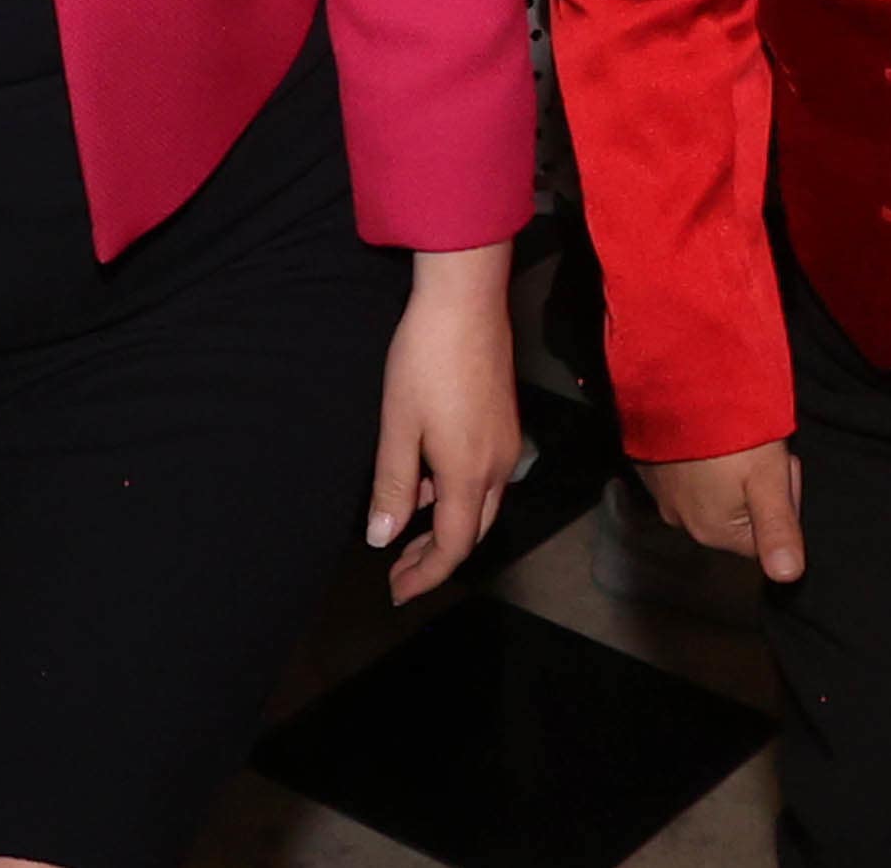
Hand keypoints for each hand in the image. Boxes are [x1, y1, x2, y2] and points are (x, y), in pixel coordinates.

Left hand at [369, 244, 519, 603]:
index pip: (454, 547)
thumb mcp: (398, 425)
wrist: (466, 299)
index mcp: (470, 474)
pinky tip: (429, 476)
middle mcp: (499, 465)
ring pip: (482, 503)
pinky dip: (458, 493)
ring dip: (447, 524)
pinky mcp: (505, 419)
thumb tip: (382, 539)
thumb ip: (394, 486)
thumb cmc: (425, 360)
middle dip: (438, 556)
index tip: (398, 591)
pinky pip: (486, 475)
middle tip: (400, 571)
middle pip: (474, 531)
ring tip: (406, 525)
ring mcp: (507, 441)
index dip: (426, 575)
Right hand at [641, 440, 803, 580]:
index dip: (779, 501)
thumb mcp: (766, 479)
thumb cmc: (727, 433)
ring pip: (713, 496)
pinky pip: (687, 478)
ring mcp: (662, 497)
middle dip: (753, 488)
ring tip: (731, 440)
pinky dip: (700, 461)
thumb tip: (788, 578)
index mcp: (714, 532)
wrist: (674, 386)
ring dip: (727, 474)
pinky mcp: (651, 471)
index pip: (764, 536)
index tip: (773, 469)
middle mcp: (682, 523)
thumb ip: (778, 529)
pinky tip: (708, 437)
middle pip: (739, 517)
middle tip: (754, 452)